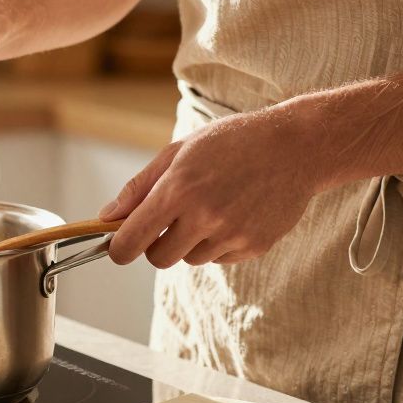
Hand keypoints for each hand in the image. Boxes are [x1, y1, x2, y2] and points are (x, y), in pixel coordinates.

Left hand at [99, 106, 327, 267]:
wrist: (296, 147)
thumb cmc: (231, 143)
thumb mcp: (179, 152)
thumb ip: (139, 187)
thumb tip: (106, 217)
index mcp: (179, 189)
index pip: (132, 239)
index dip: (118, 249)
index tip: (117, 247)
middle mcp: (204, 215)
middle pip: (158, 258)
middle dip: (155, 245)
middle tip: (167, 222)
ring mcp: (232, 234)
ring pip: (190, 259)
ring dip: (189, 242)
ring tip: (209, 208)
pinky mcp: (254, 246)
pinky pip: (219, 258)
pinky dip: (217, 244)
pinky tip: (233, 213)